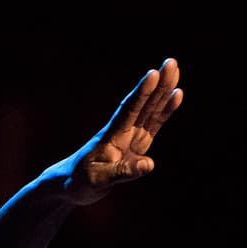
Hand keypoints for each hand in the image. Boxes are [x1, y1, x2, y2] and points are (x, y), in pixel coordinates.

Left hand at [56, 58, 182, 205]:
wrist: (71, 185)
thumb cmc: (80, 183)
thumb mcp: (97, 182)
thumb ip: (122, 173)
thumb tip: (149, 164)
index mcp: (111, 137)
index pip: (128, 112)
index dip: (140, 94)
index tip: (152, 74)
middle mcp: (122, 132)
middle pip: (142, 104)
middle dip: (157, 84)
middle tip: (171, 62)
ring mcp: (130, 136)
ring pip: (150, 110)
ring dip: (163, 90)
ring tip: (174, 70)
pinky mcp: (137, 144)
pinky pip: (154, 124)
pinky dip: (165, 110)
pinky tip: (175, 95)